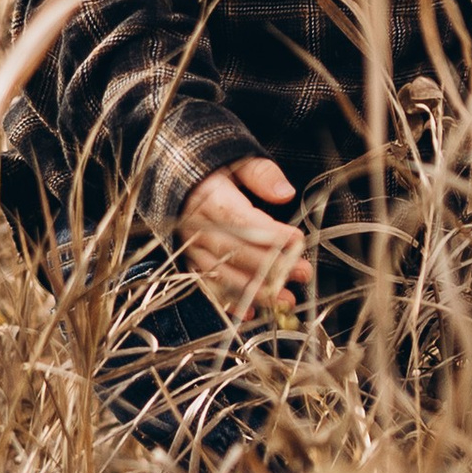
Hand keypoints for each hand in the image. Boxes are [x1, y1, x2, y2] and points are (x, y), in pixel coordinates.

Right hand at [181, 156, 310, 316]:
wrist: (169, 172)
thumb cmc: (210, 166)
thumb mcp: (236, 159)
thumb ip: (261, 174)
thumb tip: (286, 193)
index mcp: (208, 197)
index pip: (240, 220)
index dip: (269, 233)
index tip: (297, 240)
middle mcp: (195, 225)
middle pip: (233, 251)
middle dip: (270, 266)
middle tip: (301, 273)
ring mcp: (190, 246)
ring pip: (221, 274)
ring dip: (254, 291)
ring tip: (285, 300)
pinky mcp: (188, 261)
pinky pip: (207, 286)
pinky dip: (228, 302)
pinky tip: (252, 313)